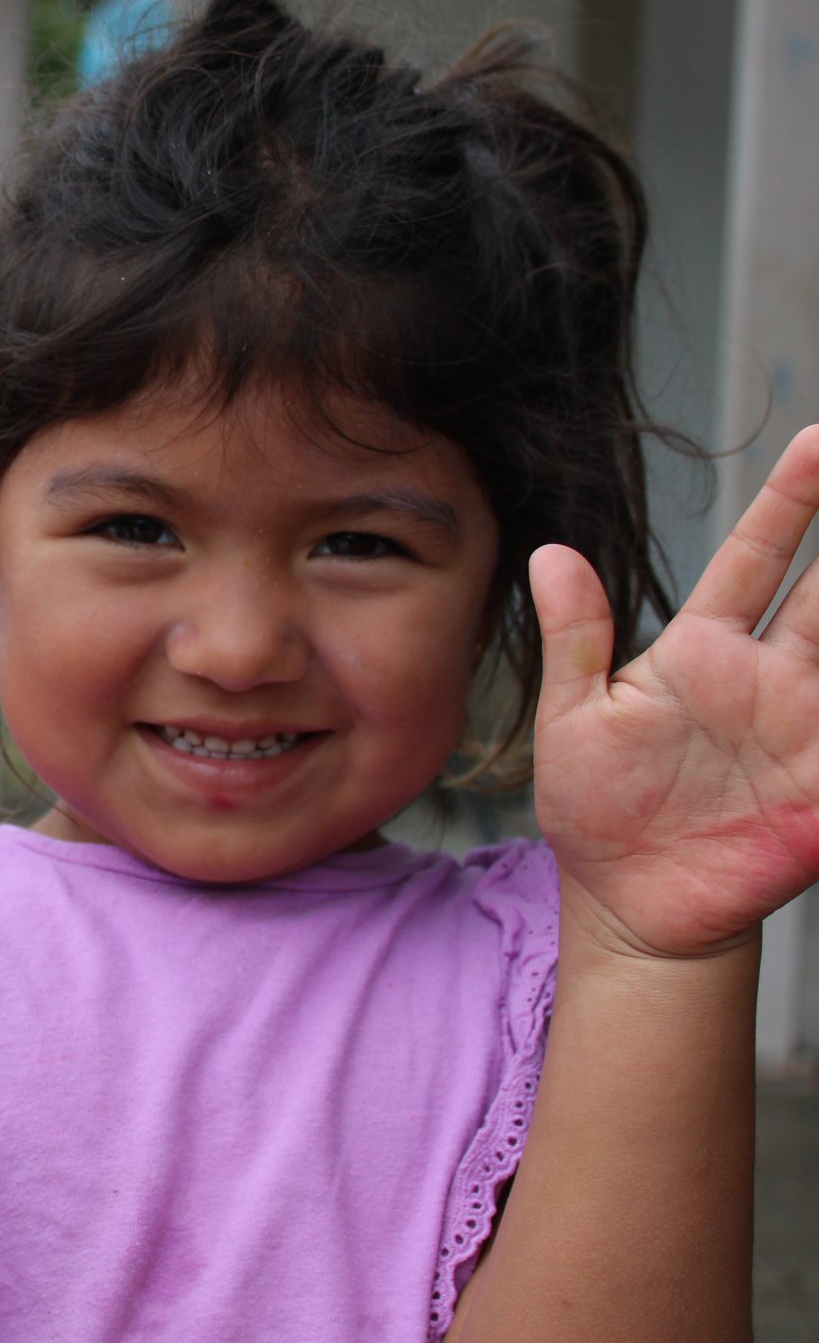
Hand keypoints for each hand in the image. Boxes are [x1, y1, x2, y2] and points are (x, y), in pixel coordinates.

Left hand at [534, 425, 818, 957]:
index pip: (755, 558)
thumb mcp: (574, 718)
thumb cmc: (598, 810)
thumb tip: (549, 553)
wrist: (630, 903)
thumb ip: (574, 637)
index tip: (818, 440)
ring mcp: (804, 728)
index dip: (789, 503)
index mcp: (703, 651)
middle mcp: (767, 678)